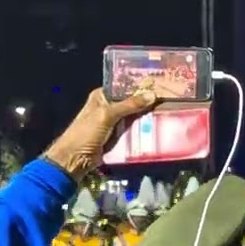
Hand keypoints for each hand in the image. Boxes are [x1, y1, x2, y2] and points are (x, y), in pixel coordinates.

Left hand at [44, 87, 159, 179]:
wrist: (76, 159)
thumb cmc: (86, 133)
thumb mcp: (107, 115)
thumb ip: (129, 105)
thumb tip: (152, 95)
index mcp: (102, 96)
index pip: (124, 87)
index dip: (140, 87)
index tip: (159, 86)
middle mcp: (109, 107)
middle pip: (132, 102)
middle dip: (147, 103)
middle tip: (168, 100)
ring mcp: (114, 122)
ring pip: (135, 116)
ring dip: (147, 117)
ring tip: (167, 112)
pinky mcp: (119, 135)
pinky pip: (134, 129)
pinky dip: (144, 129)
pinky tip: (158, 126)